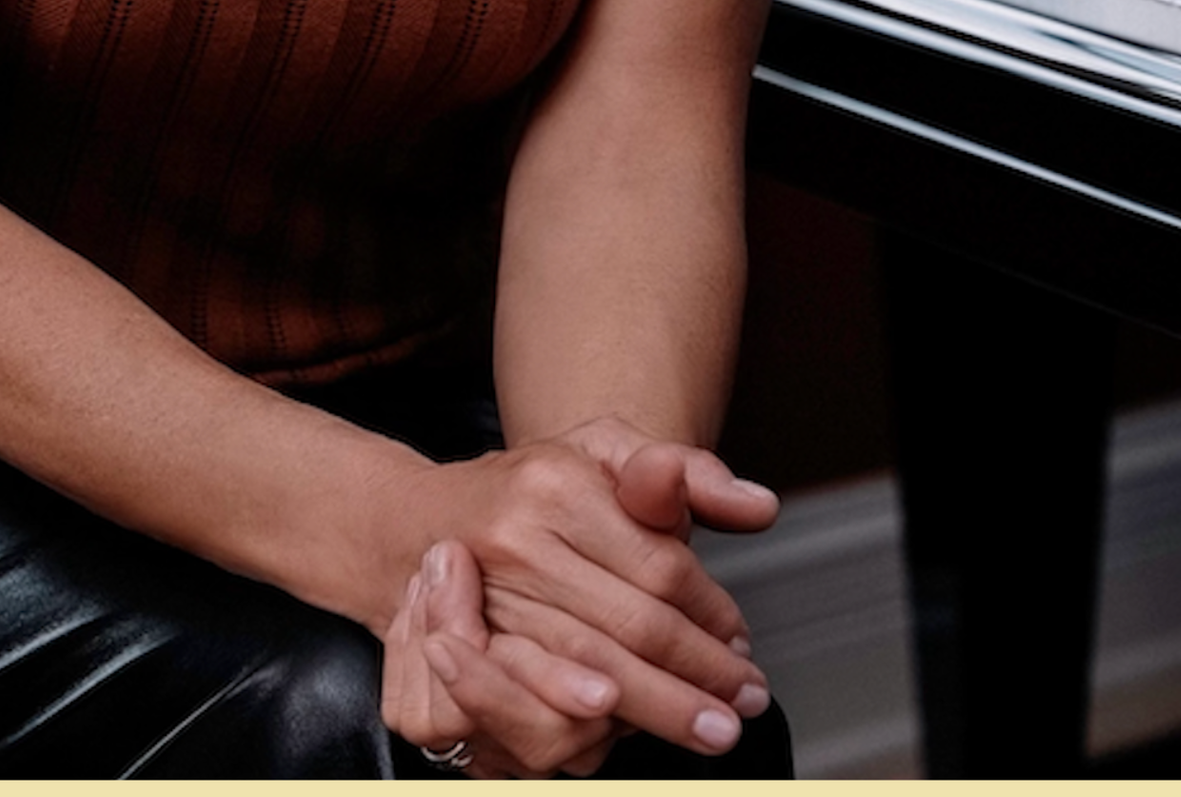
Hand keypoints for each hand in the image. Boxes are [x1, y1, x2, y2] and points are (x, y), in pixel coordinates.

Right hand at [381, 432, 769, 758]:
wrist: (419, 524)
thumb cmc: (531, 487)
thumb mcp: (600, 450)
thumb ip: (681, 471)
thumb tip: (760, 507)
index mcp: (557, 486)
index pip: (657, 566)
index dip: (709, 615)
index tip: (742, 646)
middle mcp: (518, 541)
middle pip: (629, 627)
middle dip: (695, 675)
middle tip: (745, 705)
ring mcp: (484, 598)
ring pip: (589, 669)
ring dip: (656, 708)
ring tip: (707, 727)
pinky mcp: (459, 650)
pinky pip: (537, 701)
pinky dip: (589, 724)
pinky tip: (627, 730)